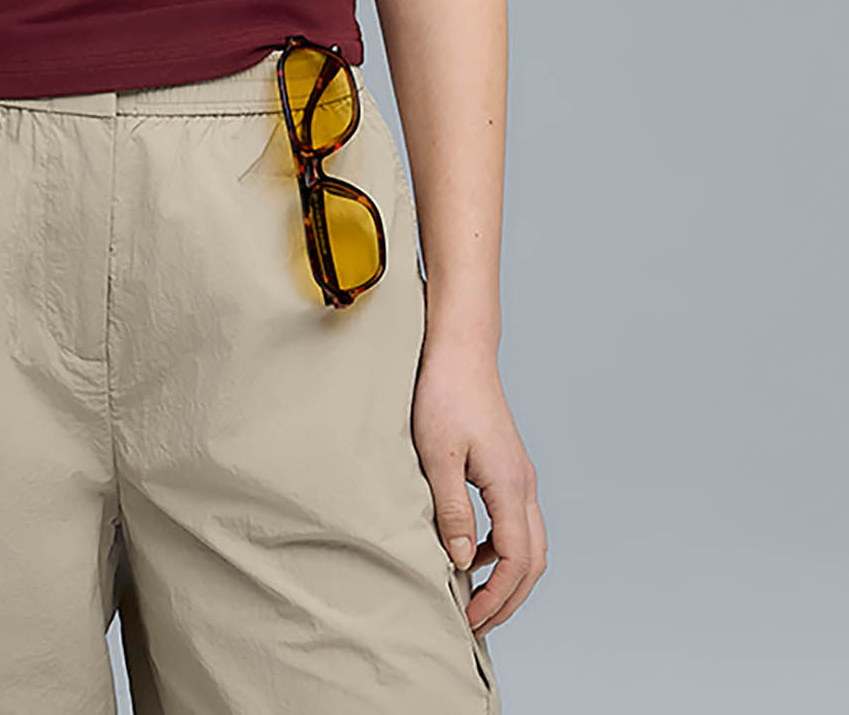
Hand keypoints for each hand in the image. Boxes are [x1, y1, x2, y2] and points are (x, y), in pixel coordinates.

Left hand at [410, 342, 545, 634]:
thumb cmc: (445, 393)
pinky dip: (500, 548)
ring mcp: (519, 475)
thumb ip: (450, 510)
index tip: (471, 617)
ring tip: (473, 595)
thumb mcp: (437, 455)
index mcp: (510, 485)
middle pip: (533, 560)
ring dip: (507, 574)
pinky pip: (515, 522)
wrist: (460, 349)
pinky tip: (467, 551)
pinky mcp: (508, 467)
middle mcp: (523, 483)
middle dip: (509, 597)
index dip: (497, 596)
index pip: (516, 560)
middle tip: (477, 622)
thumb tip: (458, 560)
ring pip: (529, 542)